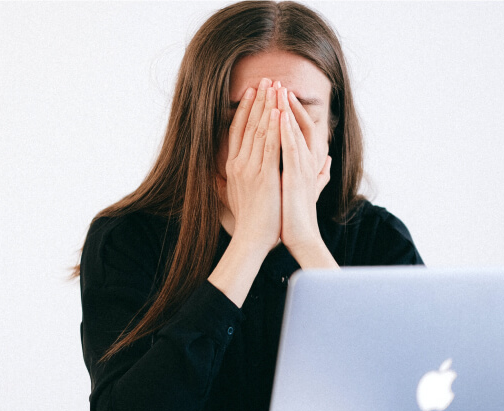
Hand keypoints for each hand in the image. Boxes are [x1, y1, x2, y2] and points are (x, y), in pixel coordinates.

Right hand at [221, 78, 282, 253]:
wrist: (252, 239)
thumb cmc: (249, 221)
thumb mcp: (236, 196)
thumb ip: (233, 181)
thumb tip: (224, 174)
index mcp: (233, 167)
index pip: (238, 131)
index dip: (245, 109)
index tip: (252, 91)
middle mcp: (239, 164)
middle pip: (248, 125)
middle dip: (258, 100)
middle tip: (266, 79)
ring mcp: (250, 169)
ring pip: (259, 130)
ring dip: (267, 106)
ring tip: (274, 86)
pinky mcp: (264, 176)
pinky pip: (269, 146)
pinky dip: (274, 127)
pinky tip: (279, 111)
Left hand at [278, 87, 331, 255]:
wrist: (300, 236)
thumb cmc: (298, 215)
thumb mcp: (307, 188)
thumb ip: (318, 173)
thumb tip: (328, 162)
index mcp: (306, 162)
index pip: (299, 128)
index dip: (289, 110)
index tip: (277, 94)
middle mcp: (307, 161)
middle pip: (297, 124)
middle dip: (286, 103)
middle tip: (276, 82)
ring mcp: (302, 167)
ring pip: (294, 131)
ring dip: (286, 110)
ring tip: (277, 90)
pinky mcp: (296, 176)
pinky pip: (290, 148)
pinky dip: (285, 131)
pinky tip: (278, 116)